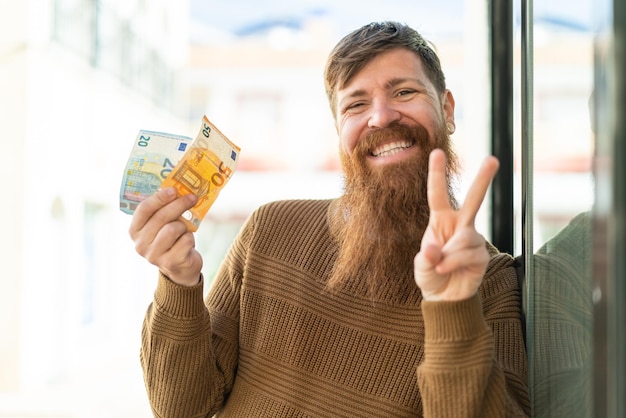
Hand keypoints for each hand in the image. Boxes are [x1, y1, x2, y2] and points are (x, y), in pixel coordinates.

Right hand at [129, 187, 202, 285]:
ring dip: (184, 226)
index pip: (143, 209)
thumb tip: (179, 188)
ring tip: (184, 230)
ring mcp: (154, 255)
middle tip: (192, 197)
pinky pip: (185, 241)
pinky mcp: (170, 263)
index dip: (159, 197)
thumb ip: (164, 210)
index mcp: (135, 231)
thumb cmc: (172, 240)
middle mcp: (140, 244)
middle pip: (160, 217)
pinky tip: (187, 244)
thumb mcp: (163, 225)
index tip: (173, 189)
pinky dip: (190, 239)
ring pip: (173, 229)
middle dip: (179, 204)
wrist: (181, 268)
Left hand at [414, 149, 499, 300]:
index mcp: (440, 221)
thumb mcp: (421, 267)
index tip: (437, 152)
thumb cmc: (431, 276)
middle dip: (484, 179)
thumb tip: (435, 249)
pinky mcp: (483, 254)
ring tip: (442, 266)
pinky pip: (468, 253)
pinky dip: (454, 263)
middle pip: (473, 199)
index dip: (437, 174)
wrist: (445, 298)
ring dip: (448, 255)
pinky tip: (452, 271)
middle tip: (493, 159)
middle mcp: (459, 225)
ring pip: (464, 237)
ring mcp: (473, 238)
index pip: (437, 194)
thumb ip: (426, 257)